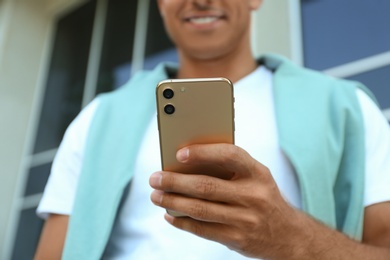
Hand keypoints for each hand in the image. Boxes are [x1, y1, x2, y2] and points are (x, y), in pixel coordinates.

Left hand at [149, 143, 306, 258]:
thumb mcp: (257, 178)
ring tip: (156, 196)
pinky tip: (169, 215)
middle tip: (155, 178)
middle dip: (175, 182)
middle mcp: (254, 196)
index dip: (203, 152)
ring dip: (173, 202)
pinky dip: (182, 222)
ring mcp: (246, 219)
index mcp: (258, 173)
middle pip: (206, 186)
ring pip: (200, 209)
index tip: (179, 153)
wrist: (289, 235)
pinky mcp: (237, 239)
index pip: (229, 156)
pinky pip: (202, 229)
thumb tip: (187, 164)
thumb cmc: (264, 198)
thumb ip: (230, 169)